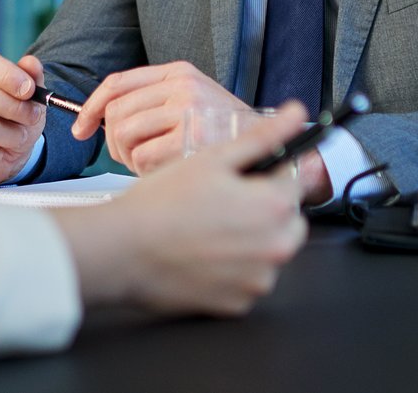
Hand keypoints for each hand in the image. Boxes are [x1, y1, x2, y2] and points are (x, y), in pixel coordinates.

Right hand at [0, 49, 46, 187]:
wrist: (1, 157)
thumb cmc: (11, 118)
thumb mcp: (28, 98)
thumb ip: (31, 77)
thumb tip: (32, 64)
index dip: (7, 74)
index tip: (30, 90)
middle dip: (12, 108)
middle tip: (31, 117)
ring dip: (8, 135)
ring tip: (17, 138)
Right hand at [49, 103, 310, 316]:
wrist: (122, 249)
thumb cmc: (162, 202)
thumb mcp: (214, 158)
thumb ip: (262, 136)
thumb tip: (296, 113)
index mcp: (275, 208)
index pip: (294, 183)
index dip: (264, 175)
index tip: (237, 178)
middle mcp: (276, 249)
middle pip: (287, 220)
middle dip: (263, 208)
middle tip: (220, 202)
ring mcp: (258, 281)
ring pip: (267, 250)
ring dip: (249, 240)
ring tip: (206, 228)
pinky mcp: (238, 304)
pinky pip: (247, 280)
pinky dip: (232, 269)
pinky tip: (202, 253)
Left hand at [73, 60, 246, 174]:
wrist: (273, 149)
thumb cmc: (226, 132)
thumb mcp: (191, 100)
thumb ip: (152, 102)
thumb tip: (98, 118)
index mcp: (178, 72)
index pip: (117, 83)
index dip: (91, 108)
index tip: (81, 128)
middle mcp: (182, 86)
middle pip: (116, 112)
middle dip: (112, 141)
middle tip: (126, 156)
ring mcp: (188, 111)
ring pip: (125, 135)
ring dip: (128, 157)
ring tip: (148, 163)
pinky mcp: (192, 139)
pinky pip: (144, 157)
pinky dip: (145, 170)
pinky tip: (164, 171)